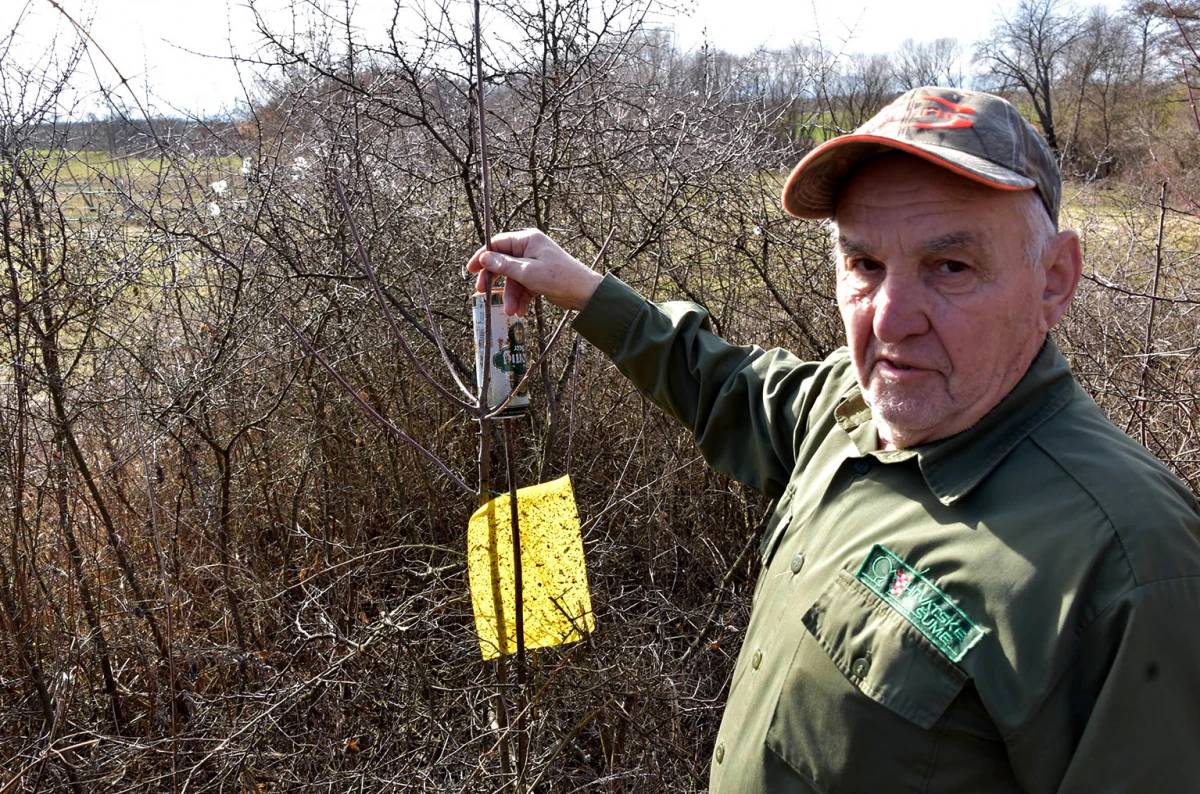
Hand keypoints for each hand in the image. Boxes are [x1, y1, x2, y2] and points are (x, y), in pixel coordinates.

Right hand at [466, 229, 602, 315]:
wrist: (584, 293)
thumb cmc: (559, 277)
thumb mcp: (527, 272)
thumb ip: (504, 265)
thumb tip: (484, 258)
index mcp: (527, 240)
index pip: (497, 244)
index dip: (483, 257)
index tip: (471, 270)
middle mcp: (529, 249)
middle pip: (502, 263)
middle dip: (495, 281)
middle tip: (483, 293)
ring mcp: (534, 264)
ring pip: (513, 280)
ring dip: (510, 296)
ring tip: (511, 312)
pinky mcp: (539, 278)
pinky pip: (523, 287)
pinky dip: (521, 299)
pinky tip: (521, 312)